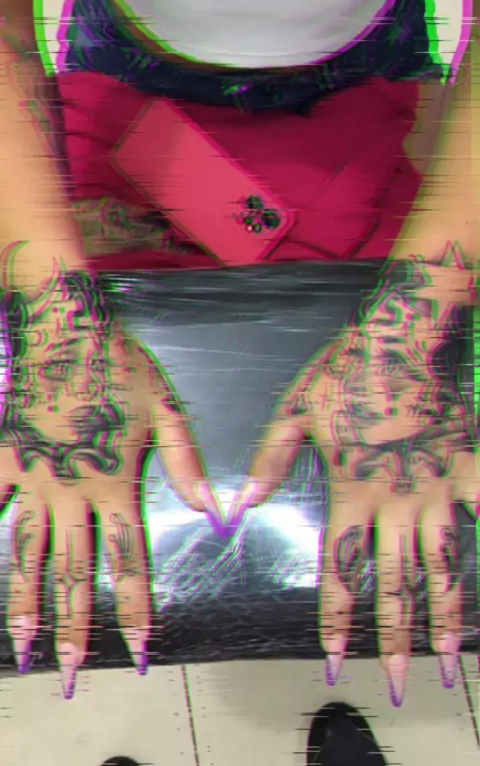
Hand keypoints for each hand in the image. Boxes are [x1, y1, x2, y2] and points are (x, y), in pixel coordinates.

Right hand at [0, 265, 221, 698]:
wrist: (69, 328)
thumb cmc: (123, 367)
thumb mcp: (167, 410)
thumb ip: (188, 463)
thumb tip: (215, 511)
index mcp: (115, 483)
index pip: (127, 558)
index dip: (134, 607)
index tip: (139, 650)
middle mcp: (72, 492)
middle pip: (73, 568)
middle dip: (76, 624)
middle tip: (72, 671)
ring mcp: (33, 478)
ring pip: (25, 551)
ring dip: (25, 601)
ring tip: (23, 645)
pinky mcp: (5, 457)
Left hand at [230, 255, 476, 705]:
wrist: (399, 340)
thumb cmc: (343, 373)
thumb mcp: (294, 412)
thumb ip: (270, 461)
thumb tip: (241, 505)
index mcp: (351, 493)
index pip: (343, 569)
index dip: (340, 618)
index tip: (338, 660)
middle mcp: (396, 503)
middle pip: (396, 583)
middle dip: (398, 639)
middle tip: (405, 684)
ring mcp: (437, 490)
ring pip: (444, 565)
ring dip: (448, 617)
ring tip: (452, 661)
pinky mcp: (469, 469)